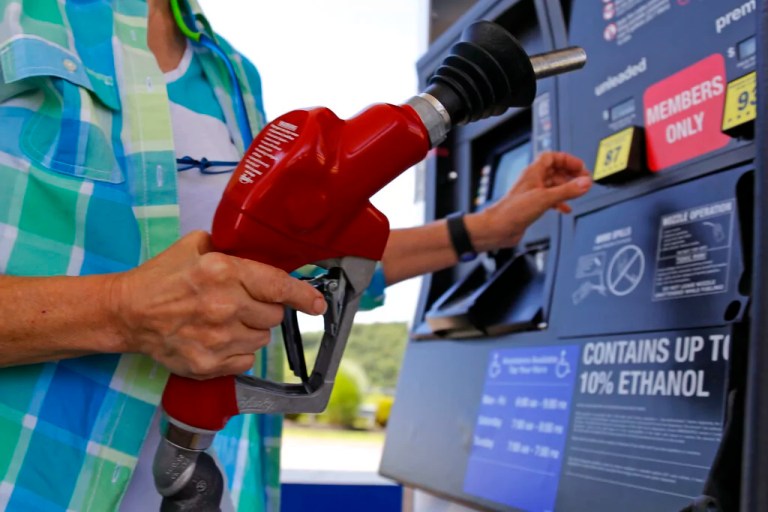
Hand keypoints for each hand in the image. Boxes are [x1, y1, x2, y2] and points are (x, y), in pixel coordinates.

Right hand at [109, 231, 325, 378]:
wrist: (127, 313)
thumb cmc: (161, 278)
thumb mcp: (195, 246)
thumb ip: (232, 249)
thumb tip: (266, 257)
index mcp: (223, 272)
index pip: (278, 286)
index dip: (303, 296)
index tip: (318, 304)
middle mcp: (225, 306)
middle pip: (274, 315)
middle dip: (264, 308)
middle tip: (242, 303)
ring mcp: (217, 339)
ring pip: (261, 339)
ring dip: (250, 330)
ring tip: (224, 321)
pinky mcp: (208, 365)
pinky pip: (246, 361)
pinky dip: (237, 352)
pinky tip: (217, 339)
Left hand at [465, 151, 591, 250]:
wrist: (497, 228)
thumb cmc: (512, 211)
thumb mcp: (545, 198)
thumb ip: (566, 190)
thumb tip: (585, 183)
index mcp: (533, 172)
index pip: (552, 157)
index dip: (567, 159)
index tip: (580, 167)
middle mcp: (532, 181)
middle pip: (555, 170)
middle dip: (570, 174)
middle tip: (583, 180)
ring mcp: (532, 193)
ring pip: (553, 185)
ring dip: (566, 188)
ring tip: (578, 192)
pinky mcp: (532, 206)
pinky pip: (550, 199)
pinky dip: (560, 202)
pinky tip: (566, 208)